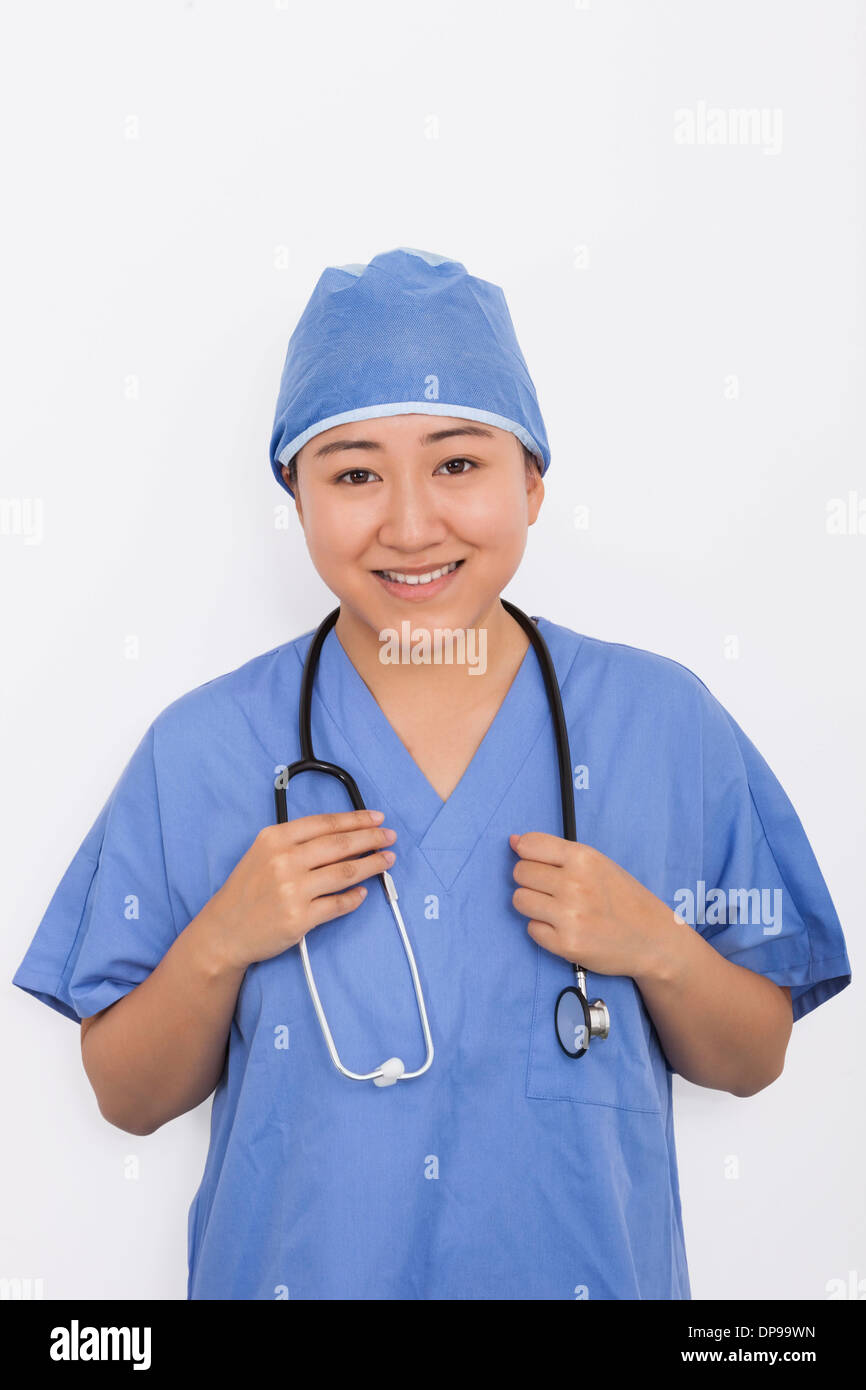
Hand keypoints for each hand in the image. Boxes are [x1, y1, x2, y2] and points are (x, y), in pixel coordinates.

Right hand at [207, 809, 397, 971]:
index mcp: (275, 838)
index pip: (325, 823)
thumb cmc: (246, 890)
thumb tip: (341, 834)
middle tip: (390, 837)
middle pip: (340, 845)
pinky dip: (355, 898)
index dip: (356, 819)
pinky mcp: (300, 919)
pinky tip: (364, 892)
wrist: (224, 930)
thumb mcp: (262, 852)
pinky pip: (338, 904)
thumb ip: (295, 841)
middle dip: (371, 838)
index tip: (377, 818)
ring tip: (387, 860)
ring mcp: (292, 891)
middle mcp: (284, 861)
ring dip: (372, 864)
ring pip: (346, 872)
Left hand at [509, 831, 676, 980]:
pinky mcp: (566, 944)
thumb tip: (513, 841)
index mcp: (583, 858)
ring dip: (533, 905)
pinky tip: (564, 928)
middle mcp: (575, 884)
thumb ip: (555, 852)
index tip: (539, 864)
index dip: (528, 855)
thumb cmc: (622, 898)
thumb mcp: (596, 864)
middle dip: (531, 881)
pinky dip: (543, 929)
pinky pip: (530, 929)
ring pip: (519, 900)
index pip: (528, 845)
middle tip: (553, 891)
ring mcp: (570, 915)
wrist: (652, 939)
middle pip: (519, 873)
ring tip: (557, 909)